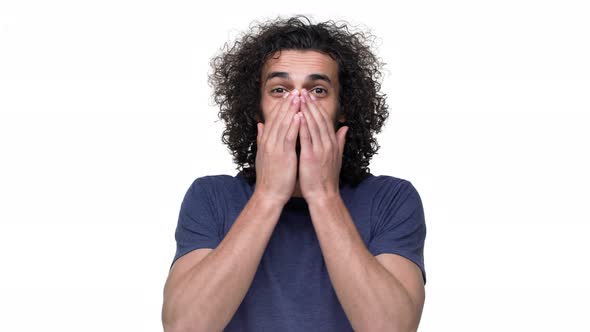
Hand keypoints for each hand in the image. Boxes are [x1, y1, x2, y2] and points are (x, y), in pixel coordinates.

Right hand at [254, 90, 302, 204]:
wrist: (269, 194)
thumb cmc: (270, 177)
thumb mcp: (263, 155)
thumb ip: (262, 138)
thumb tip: (260, 125)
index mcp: (265, 141)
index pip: (273, 119)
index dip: (281, 106)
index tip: (289, 96)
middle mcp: (268, 142)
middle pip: (278, 118)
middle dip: (287, 103)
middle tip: (296, 91)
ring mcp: (275, 147)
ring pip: (283, 124)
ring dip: (291, 109)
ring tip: (299, 97)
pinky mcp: (282, 155)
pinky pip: (288, 137)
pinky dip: (294, 125)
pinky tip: (299, 115)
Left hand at [297, 89, 348, 201]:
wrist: (324, 196)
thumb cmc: (327, 178)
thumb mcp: (337, 158)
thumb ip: (340, 141)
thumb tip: (346, 128)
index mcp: (332, 143)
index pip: (325, 120)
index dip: (317, 107)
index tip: (310, 96)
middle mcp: (327, 144)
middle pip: (319, 119)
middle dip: (310, 104)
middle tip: (302, 91)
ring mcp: (320, 150)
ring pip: (313, 125)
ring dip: (305, 110)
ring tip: (298, 98)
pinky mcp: (311, 156)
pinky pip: (306, 138)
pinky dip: (302, 125)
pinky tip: (297, 115)